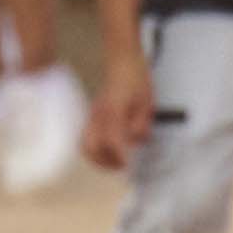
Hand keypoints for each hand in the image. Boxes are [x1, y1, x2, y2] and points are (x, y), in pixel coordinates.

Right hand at [84, 52, 153, 169]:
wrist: (123, 65)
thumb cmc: (137, 83)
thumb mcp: (147, 104)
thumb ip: (141, 124)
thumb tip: (136, 141)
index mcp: (113, 112)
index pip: (112, 140)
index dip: (119, 156)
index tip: (128, 165)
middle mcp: (99, 115)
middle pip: (91, 146)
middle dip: (105, 162)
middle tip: (122, 167)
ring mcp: (92, 116)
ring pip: (84, 144)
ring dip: (97, 158)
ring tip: (114, 163)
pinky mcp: (92, 117)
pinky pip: (85, 138)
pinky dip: (93, 150)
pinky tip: (107, 153)